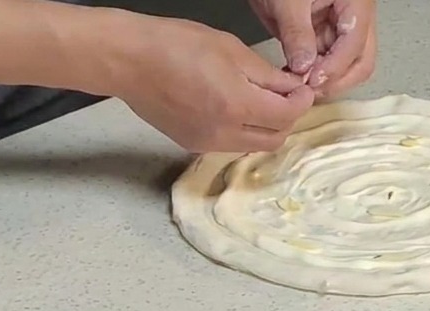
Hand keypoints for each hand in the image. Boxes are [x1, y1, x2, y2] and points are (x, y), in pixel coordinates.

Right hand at [104, 15, 314, 152]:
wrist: (128, 61)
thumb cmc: (176, 44)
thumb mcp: (231, 49)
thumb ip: (267, 75)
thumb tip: (291, 88)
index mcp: (237, 106)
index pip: (287, 116)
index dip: (301, 102)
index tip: (301, 88)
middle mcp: (224, 134)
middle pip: (275, 139)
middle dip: (286, 118)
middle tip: (285, 95)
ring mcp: (207, 144)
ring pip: (253, 145)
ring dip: (265, 127)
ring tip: (259, 100)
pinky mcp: (192, 146)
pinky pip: (230, 144)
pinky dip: (242, 131)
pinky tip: (233, 107)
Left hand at [248, 0, 376, 98]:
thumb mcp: (287, 1)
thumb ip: (296, 33)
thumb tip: (303, 67)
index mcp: (356, 2)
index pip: (355, 44)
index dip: (335, 67)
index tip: (312, 81)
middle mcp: (355, 17)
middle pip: (361, 61)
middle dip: (337, 80)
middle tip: (309, 89)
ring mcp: (341, 28)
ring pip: (347, 66)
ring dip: (326, 80)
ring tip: (301, 84)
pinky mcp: (326, 35)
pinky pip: (328, 62)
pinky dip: (315, 73)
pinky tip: (297, 76)